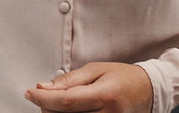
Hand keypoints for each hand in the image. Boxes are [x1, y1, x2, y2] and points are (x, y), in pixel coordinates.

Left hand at [25, 62, 152, 112]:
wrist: (148, 91)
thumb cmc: (121, 77)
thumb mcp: (95, 70)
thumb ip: (68, 81)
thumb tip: (43, 88)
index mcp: (105, 95)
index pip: (66, 103)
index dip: (43, 99)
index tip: (30, 93)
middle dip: (47, 107)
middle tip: (46, 95)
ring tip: (58, 103)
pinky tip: (68, 111)